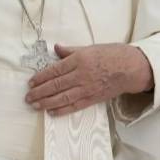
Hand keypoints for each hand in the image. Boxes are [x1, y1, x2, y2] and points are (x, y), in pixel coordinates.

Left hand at [25, 43, 152, 115]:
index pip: (54, 70)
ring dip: (46, 102)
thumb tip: (56, 48)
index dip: (40, 78)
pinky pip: (75, 105)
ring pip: (62, 97)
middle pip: (55, 85)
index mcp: (79, 60)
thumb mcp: (90, 48)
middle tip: (28, 97)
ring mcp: (87, 88)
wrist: (132, 68)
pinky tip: (52, 112)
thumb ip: (71, 51)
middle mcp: (81, 75)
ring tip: (35, 105)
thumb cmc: (112, 55)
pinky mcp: (93, 98)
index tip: (31, 83)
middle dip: (39, 92)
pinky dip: (62, 110)